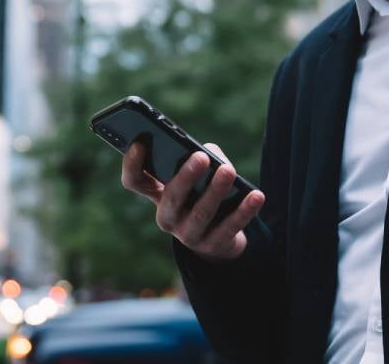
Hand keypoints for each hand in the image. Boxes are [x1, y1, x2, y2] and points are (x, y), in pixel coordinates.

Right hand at [120, 141, 264, 263]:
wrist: (220, 239)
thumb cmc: (205, 194)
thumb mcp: (200, 175)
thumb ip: (204, 156)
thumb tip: (212, 154)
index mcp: (158, 195)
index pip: (135, 181)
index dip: (132, 164)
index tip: (140, 143)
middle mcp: (167, 216)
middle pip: (171, 198)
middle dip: (186, 176)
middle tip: (201, 157)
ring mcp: (188, 234)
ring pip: (201, 213)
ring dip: (216, 191)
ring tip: (228, 171)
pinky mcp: (213, 245)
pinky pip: (229, 227)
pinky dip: (244, 211)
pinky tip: (256, 195)